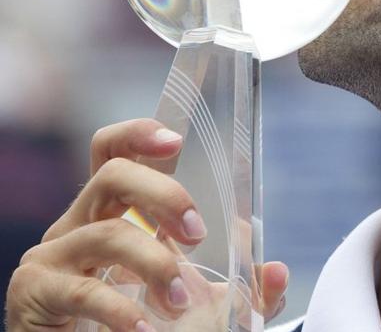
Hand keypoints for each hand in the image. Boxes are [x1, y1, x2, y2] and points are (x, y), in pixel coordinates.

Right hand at [5, 119, 288, 331]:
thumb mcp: (198, 305)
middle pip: (112, 175)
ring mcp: (53, 256)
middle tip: (198, 233)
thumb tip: (277, 271)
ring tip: (178, 300)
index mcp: (111, 214)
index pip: (113, 154)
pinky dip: (120, 309)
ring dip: (153, 263)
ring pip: (106, 231)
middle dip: (163, 194)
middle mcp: (78, 225)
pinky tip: (144, 328)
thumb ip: (241, 289)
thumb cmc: (141, 326)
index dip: (138, 135)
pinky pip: (82, 289)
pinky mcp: (36, 293)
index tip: (176, 141)